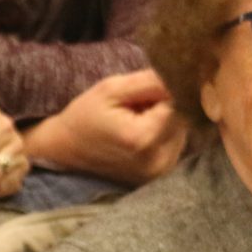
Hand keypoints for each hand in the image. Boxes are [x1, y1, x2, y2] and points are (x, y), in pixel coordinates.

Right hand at [26, 68, 184, 184]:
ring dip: (166, 119)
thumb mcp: (112, 88)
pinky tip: (141, 130)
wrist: (67, 148)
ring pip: (182, 130)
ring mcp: (161, 172)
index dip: (164, 90)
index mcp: (144, 138)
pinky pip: (175, 144)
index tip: (145, 88)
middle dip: (166, 105)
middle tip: (137, 104)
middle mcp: (158, 160)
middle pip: (183, 118)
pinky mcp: (161, 175)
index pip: (178, 102)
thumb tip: (184, 76)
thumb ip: (151, 81)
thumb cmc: (86, 115)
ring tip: (137, 117)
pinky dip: (163, 133)